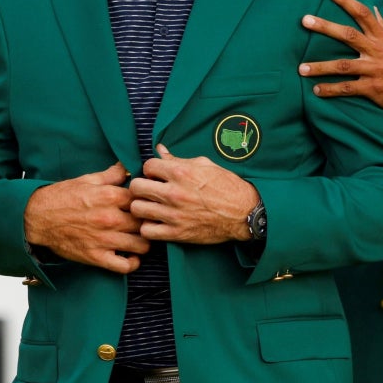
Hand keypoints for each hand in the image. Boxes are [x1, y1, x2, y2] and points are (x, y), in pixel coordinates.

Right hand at [22, 162, 147, 273]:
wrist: (35, 218)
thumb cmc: (61, 197)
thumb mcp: (86, 180)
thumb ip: (111, 175)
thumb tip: (130, 165)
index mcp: (109, 196)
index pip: (143, 200)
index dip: (147, 203)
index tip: (145, 206)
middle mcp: (110, 218)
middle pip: (145, 223)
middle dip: (147, 224)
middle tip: (145, 224)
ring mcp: (104, 240)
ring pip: (142, 245)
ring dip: (143, 243)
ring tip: (138, 239)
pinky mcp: (96, 257)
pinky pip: (125, 266)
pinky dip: (132, 263)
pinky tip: (130, 256)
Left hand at [127, 146, 260, 243]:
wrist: (246, 213)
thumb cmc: (228, 187)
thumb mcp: (206, 166)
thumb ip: (179, 159)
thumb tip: (159, 150)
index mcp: (181, 172)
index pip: (147, 166)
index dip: (151, 170)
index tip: (157, 176)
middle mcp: (175, 193)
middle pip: (135, 187)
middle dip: (141, 187)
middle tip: (150, 191)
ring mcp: (175, 214)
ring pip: (137, 209)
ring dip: (142, 207)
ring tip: (152, 208)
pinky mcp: (178, 233)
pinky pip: (147, 231)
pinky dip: (149, 228)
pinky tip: (157, 223)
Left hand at [299, 0, 382, 122]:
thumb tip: (374, 8)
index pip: (363, 13)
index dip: (346, 0)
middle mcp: (378, 51)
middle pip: (348, 35)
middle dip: (325, 27)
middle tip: (305, 20)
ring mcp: (376, 70)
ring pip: (343, 66)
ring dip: (321, 67)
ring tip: (301, 68)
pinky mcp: (374, 89)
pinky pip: (348, 89)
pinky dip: (331, 90)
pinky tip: (316, 90)